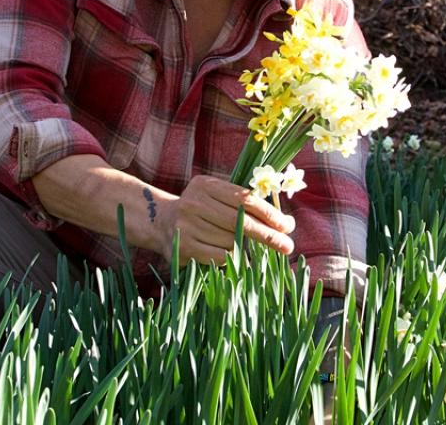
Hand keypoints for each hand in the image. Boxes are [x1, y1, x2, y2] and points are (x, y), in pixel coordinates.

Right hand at [156, 174, 296, 264]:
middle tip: (287, 245)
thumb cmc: (199, 210)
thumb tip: (283, 223)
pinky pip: (220, 256)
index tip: (287, 225)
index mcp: (206, 185)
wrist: (157, 222)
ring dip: (247, 249)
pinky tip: (239, 260)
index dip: (270, 214)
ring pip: (231, 241)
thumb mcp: (216, 197)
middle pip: (241, 221)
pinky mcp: (184, 247)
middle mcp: (194, 202)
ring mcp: (186, 225)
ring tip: (251, 251)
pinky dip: (234, 260)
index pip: (245, 199)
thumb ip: (243, 203)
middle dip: (268, 235)